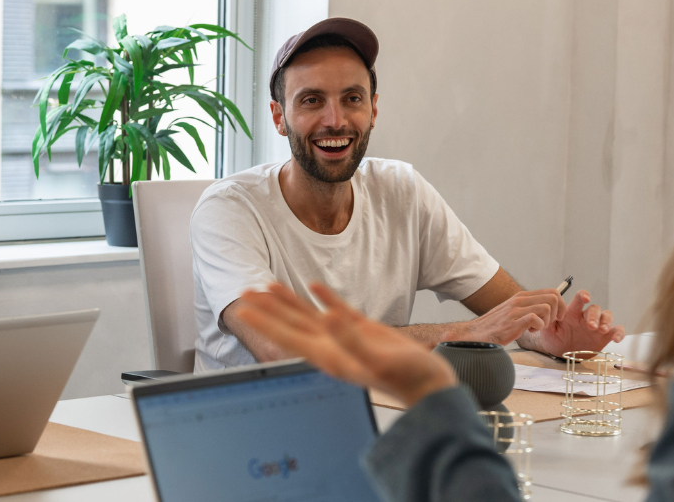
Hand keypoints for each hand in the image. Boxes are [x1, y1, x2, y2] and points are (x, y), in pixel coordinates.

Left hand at [233, 283, 456, 406]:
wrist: (431, 387)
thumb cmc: (407, 379)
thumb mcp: (376, 360)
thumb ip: (349, 339)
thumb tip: (326, 318)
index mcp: (329, 356)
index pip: (286, 336)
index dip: (264, 322)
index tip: (243, 309)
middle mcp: (331, 347)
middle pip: (290, 324)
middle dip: (266, 309)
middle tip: (244, 293)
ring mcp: (345, 339)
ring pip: (308, 316)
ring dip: (287, 301)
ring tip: (267, 286)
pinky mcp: (362, 332)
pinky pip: (336, 311)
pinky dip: (323, 297)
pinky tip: (314, 286)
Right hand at [453, 288, 563, 345]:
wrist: (476, 333)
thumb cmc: (496, 325)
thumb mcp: (513, 310)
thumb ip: (527, 306)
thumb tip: (547, 307)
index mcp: (521, 296)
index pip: (551, 291)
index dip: (560, 305)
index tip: (556, 317)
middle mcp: (519, 300)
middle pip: (553, 297)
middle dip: (557, 312)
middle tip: (548, 323)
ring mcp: (516, 310)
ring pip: (547, 308)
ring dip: (547, 321)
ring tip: (536, 328)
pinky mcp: (513, 322)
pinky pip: (536, 319)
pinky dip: (538, 327)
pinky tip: (529, 331)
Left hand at [518, 290, 624, 356]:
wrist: (562, 354)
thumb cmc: (555, 339)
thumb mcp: (548, 331)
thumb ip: (547, 321)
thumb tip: (545, 313)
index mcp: (572, 313)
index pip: (579, 299)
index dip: (583, 295)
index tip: (585, 298)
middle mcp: (586, 317)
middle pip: (594, 308)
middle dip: (593, 315)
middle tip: (590, 326)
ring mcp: (597, 326)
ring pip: (606, 315)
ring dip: (606, 321)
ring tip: (601, 330)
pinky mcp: (605, 336)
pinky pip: (617, 330)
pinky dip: (619, 332)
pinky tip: (616, 339)